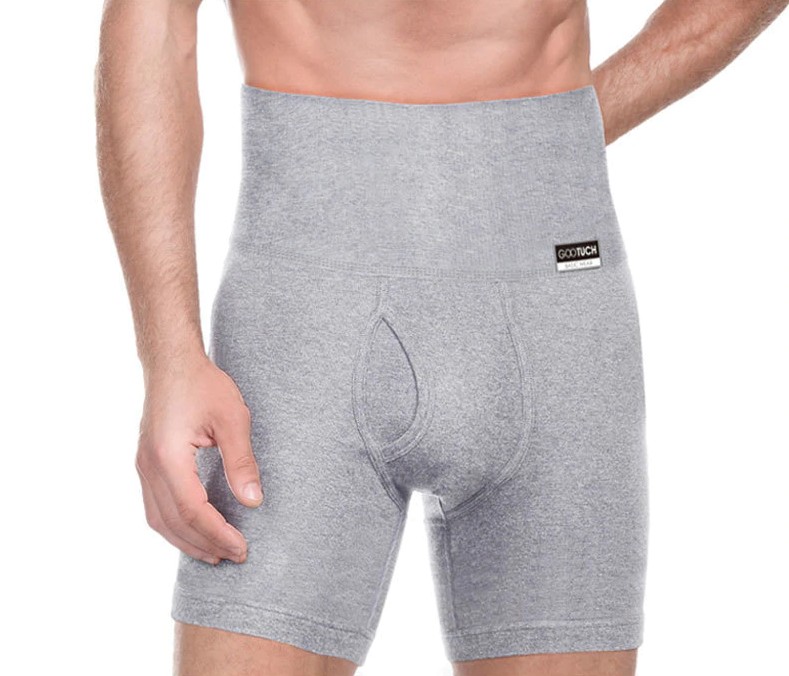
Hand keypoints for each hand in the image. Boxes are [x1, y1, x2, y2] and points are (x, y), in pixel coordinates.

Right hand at [135, 355, 262, 564]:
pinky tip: (194, 530)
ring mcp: (143, 466)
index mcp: (168, 457)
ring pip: (158, 519)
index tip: (241, 548)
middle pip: (173, 522)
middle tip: (235, 556)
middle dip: (205, 544)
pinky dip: (174, 526)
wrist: (172, 362)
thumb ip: (241, 461)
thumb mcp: (233, 418)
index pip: (193, 510)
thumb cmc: (203, 385)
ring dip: (186, 541)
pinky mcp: (146, 464)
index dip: (218, 534)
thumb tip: (253, 501)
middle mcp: (149, 467)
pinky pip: (155, 506)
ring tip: (215, 554)